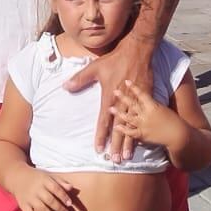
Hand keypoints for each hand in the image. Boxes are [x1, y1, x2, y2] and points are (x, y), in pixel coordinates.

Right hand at [13, 168, 85, 210]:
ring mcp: (29, 198)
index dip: (63, 196)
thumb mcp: (48, 175)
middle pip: (49, 200)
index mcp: (44, 180)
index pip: (55, 188)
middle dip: (59, 208)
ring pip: (41, 209)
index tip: (70, 203)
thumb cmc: (37, 177)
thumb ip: (60, 181)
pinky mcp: (23, 205)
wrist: (17, 177)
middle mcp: (36, 189)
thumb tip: (71, 188)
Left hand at [65, 35, 154, 162]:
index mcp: (110, 96)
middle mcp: (123, 102)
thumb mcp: (95, 67)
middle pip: (120, 128)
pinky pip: (143, 117)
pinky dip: (142, 128)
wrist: (138, 50)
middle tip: (116, 160)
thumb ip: (80, 79)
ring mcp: (136, 101)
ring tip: (128, 156)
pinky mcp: (146, 97)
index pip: (104, 121)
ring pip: (133, 125)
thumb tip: (65, 87)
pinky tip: (143, 139)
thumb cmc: (115, 59)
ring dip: (130, 142)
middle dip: (117, 145)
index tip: (99, 149)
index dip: (101, 135)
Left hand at [111, 79, 181, 153]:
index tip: (127, 81)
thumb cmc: (173, 121)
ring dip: (119, 113)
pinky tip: (116, 127)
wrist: (178, 135)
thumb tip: (144, 96)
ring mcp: (144, 124)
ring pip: (128, 117)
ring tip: (110, 109)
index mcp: (153, 105)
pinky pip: (130, 132)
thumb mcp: (163, 108)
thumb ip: (152, 103)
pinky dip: (123, 129)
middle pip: (132, 103)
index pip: (142, 93)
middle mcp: (147, 114)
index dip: (134, 87)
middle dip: (123, 97)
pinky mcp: (143, 134)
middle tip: (114, 91)